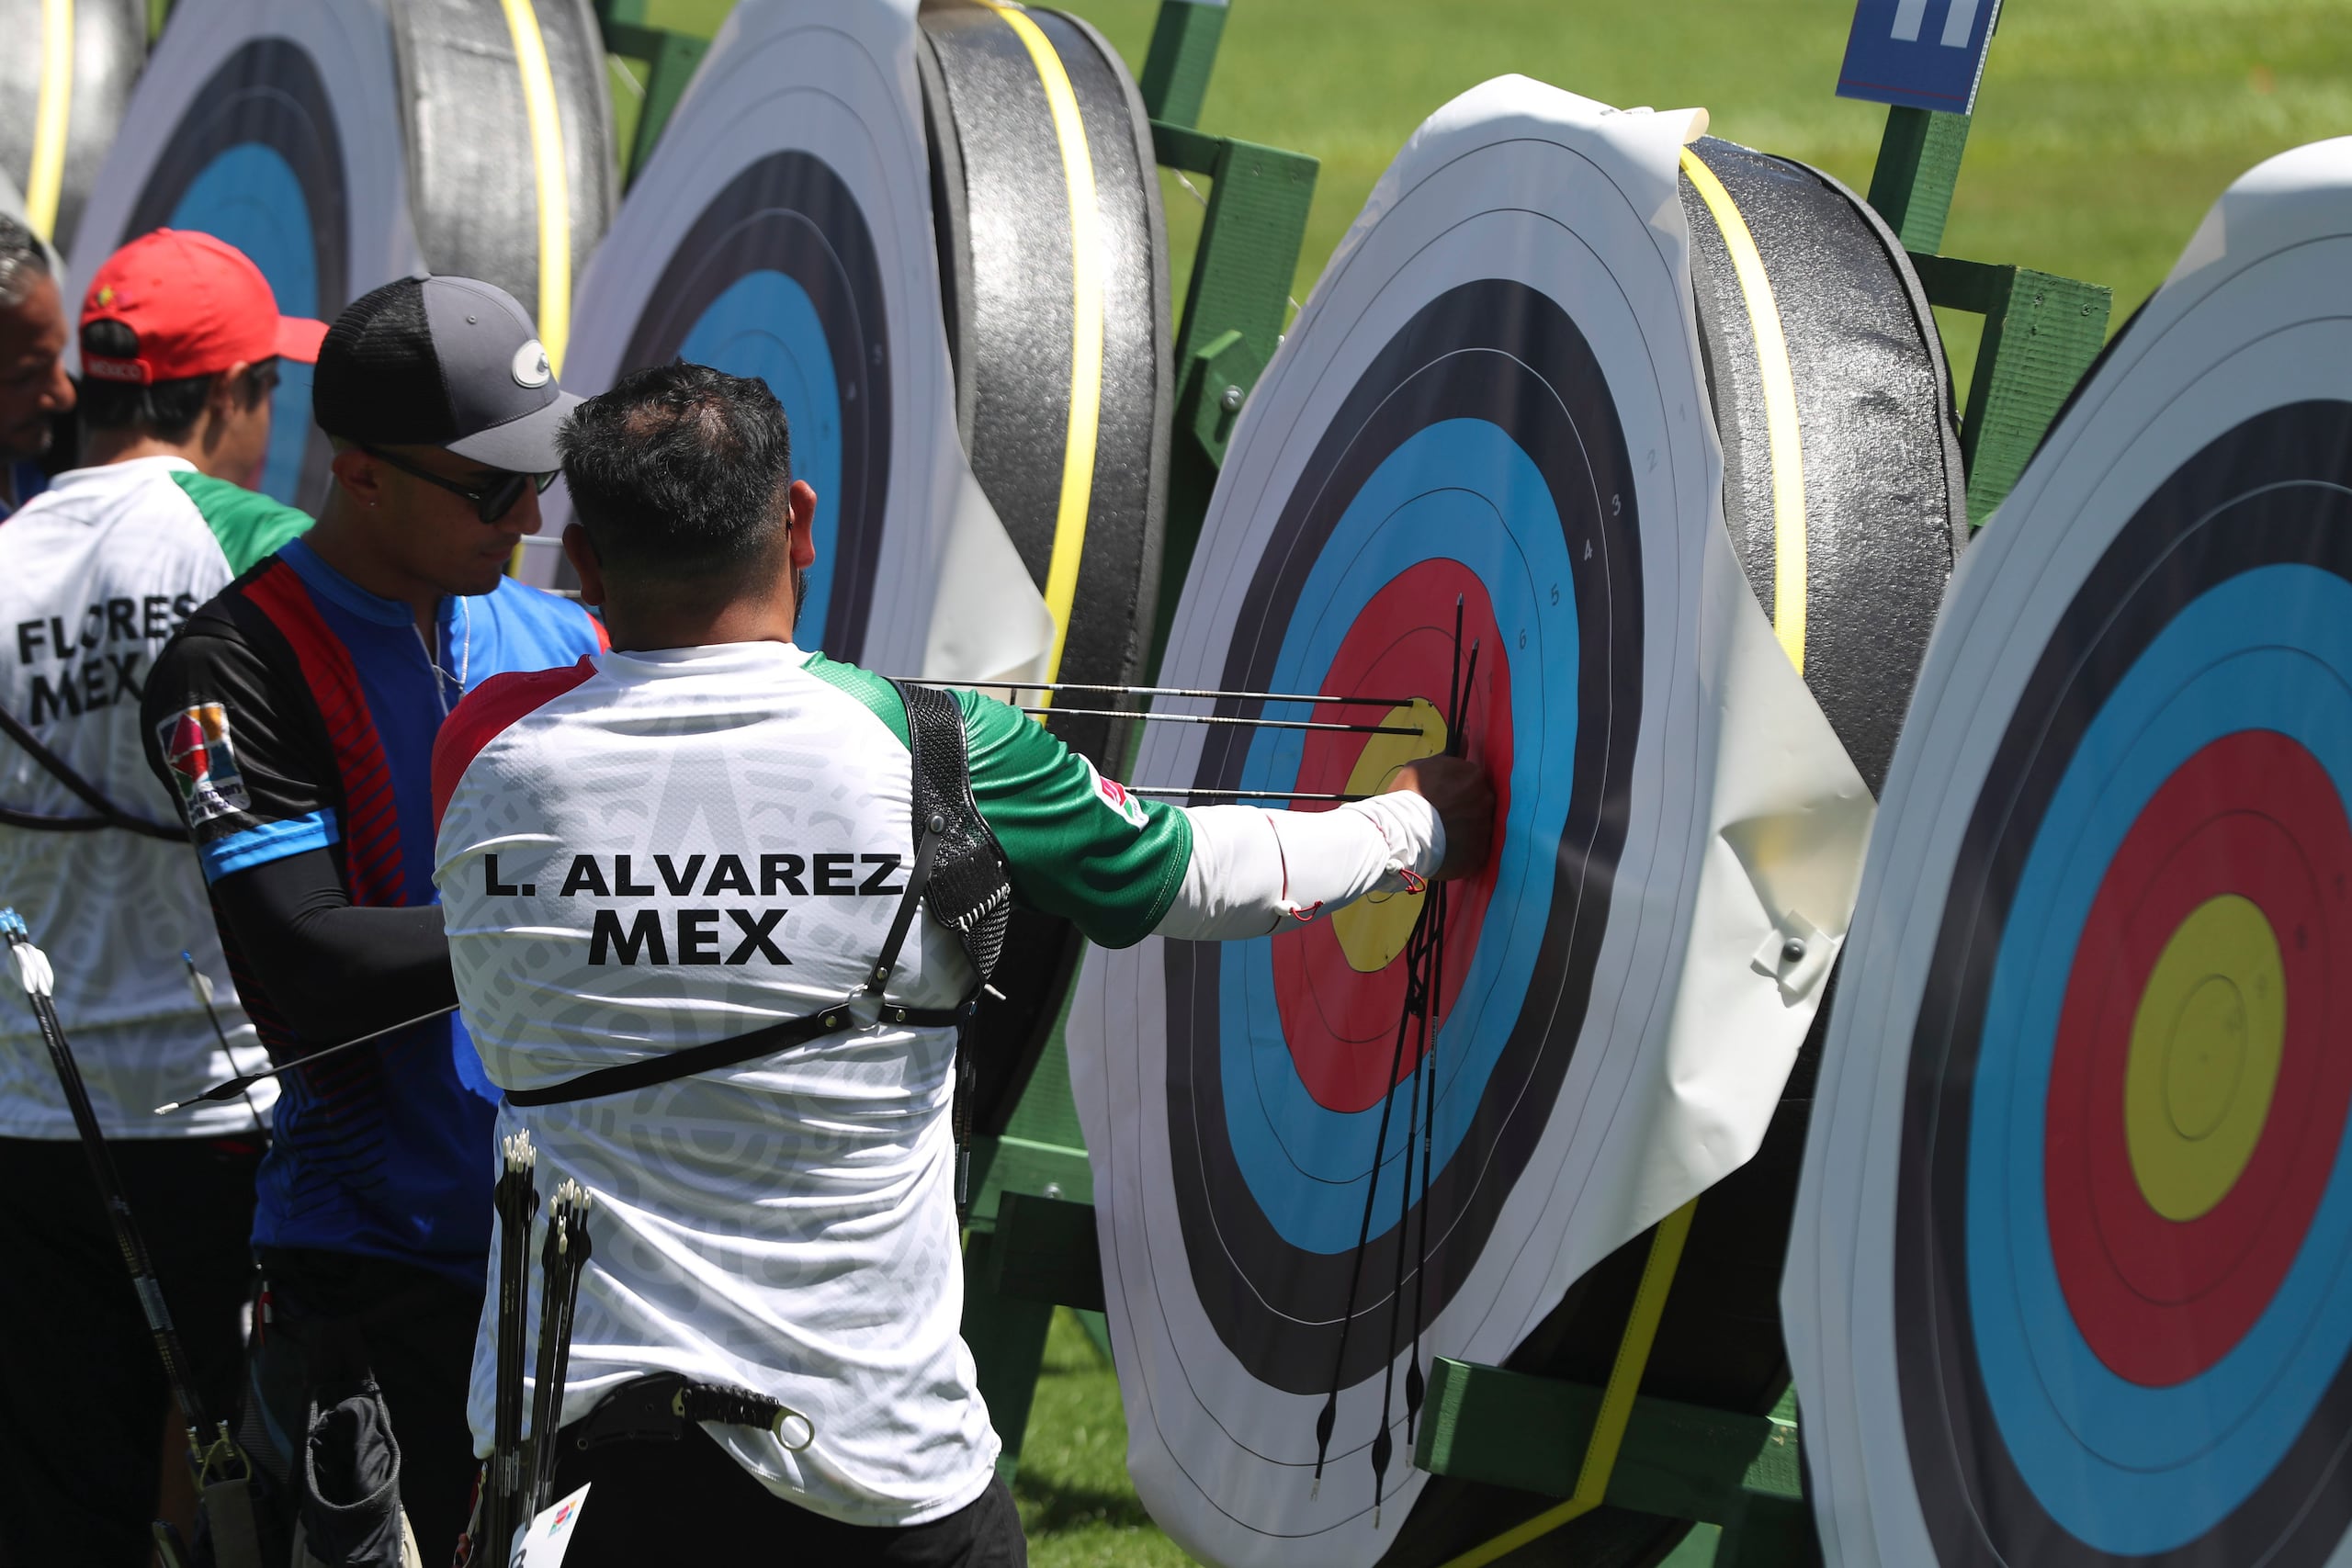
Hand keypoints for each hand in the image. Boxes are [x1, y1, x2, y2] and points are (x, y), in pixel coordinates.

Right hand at [1388, 755, 1493, 880]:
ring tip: (1442, 834)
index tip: (1443, 796)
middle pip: (1478, 801)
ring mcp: (1485, 827)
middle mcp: (1485, 799)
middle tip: (1441, 815)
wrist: (1403, 834)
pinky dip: (1463, 850)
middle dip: (1464, 807)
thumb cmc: (1408, 796)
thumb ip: (1448, 756)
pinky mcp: (1480, 852)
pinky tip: (1446, 849)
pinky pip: (1474, 849)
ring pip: (1478, 825)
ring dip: (1464, 828)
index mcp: (1473, 775)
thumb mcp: (1421, 767)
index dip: (1456, 788)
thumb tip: (1466, 740)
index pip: (1471, 779)